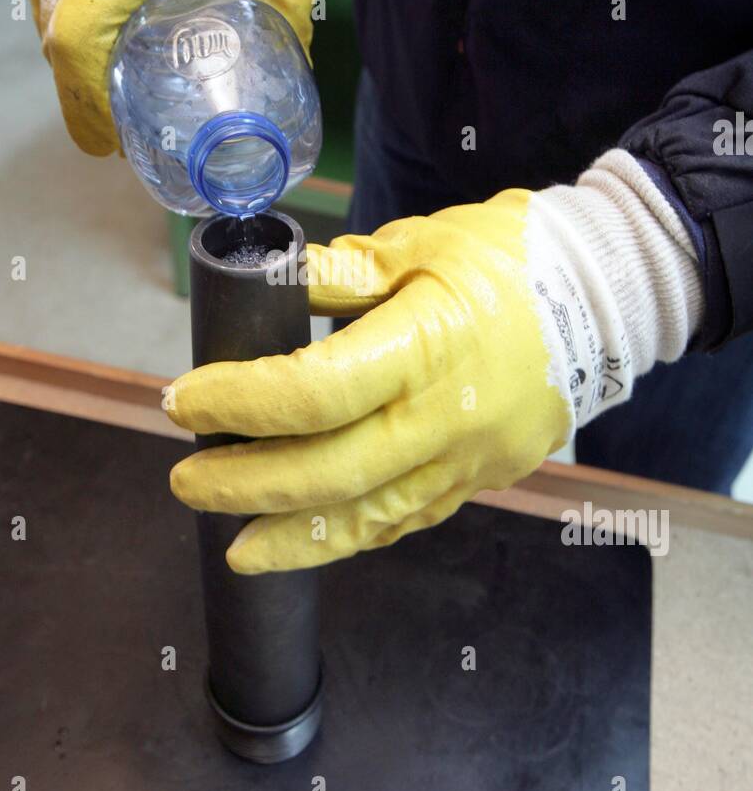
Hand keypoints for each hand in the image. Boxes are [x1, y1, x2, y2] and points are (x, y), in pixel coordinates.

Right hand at [5, 0, 314, 154]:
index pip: (77, 56)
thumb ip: (282, 0)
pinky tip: (114, 32)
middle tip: (130, 131)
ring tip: (124, 90)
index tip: (120, 144)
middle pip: (59, 48)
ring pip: (50, 16)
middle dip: (91, 99)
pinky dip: (76, 15)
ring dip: (82, 60)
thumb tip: (295, 57)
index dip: (95, 112)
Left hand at [166, 154, 702, 571]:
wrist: (603, 302)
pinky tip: (304, 544)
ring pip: (367, 518)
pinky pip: (405, 521)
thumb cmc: (508, 260)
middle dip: (244, 483)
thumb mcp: (421, 242)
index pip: (314, 390)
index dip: (239, 402)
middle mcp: (444, 416)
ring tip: (233, 548)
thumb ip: (342, 273)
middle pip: (328, 472)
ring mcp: (466, 459)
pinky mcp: (479, 481)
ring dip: (291, 538)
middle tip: (186, 480)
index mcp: (425, 344)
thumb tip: (268, 286)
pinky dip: (350, 538)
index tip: (186, 400)